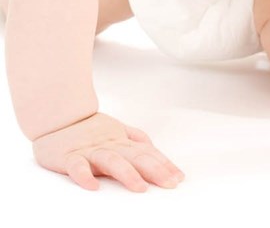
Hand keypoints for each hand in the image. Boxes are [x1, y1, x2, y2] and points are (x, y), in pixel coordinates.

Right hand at [32, 111, 184, 191]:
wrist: (57, 115)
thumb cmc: (89, 128)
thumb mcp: (117, 130)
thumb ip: (136, 139)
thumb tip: (157, 151)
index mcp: (121, 140)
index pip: (147, 153)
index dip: (164, 165)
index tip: (178, 178)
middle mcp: (109, 144)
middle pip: (135, 156)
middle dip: (154, 170)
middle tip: (169, 184)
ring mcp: (89, 150)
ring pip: (111, 160)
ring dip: (126, 174)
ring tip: (140, 188)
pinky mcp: (68, 156)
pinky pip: (76, 166)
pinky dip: (84, 176)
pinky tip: (93, 187)